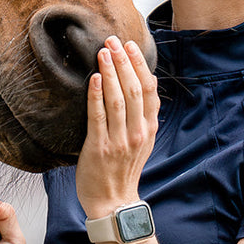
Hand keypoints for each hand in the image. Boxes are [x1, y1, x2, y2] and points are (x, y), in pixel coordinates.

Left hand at [76, 35, 159, 219]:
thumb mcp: (140, 142)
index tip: (130, 45)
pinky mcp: (99, 147)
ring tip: (103, 51)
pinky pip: (98, 116)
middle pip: (133, 89)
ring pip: (117, 99)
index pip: (148, 90)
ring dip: (110, 72)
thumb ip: (141, 116)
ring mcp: (119, 141)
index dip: (140, 65)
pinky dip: (96, 94)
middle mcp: (137, 133)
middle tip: (113, 40)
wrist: (112, 203)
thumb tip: (135, 84)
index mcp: (149, 129)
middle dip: (123, 61)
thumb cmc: (122, 170)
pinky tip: (94, 78)